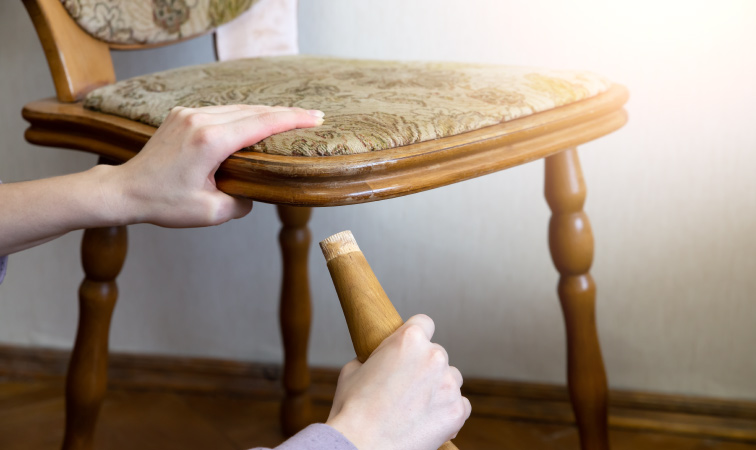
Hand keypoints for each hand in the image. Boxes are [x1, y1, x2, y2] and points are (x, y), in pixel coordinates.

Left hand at [99, 104, 323, 227]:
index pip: (262, 123)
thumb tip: (256, 192)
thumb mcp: (211, 212)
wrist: (124, 190)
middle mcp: (200, 120)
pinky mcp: (181, 115)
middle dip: (286, 113)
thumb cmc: (163, 203)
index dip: (292, 119)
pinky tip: (256, 121)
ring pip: (238, 108)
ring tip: (290, 119)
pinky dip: (243, 114)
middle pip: (254, 111)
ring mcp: (188, 114)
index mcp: (210, 141)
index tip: (316, 118)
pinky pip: (220, 110)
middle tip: (314, 117)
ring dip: (265, 112)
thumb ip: (242, 201)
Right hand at [326, 315, 470, 449]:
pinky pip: (460, 405)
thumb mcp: (353, 369)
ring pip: (450, 379)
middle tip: (406, 387)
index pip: (424, 323)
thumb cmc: (353, 410)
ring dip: (438, 388)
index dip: (416, 335)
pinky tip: (428, 420)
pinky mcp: (457, 411)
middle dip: (424, 367)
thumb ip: (376, 357)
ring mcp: (448, 384)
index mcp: (409, 339)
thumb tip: (382, 361)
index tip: (412, 349)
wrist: (362, 446)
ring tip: (416, 407)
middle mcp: (434, 356)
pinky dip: (447, 411)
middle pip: (437, 354)